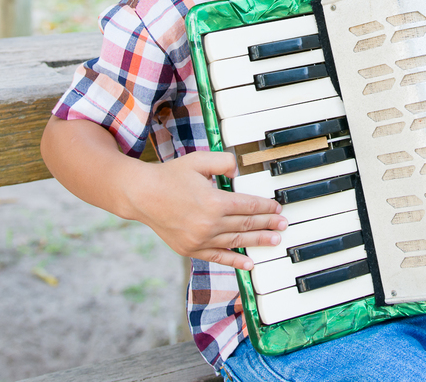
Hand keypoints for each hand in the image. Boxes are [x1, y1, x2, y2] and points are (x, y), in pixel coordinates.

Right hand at [128, 150, 286, 269]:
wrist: (142, 196)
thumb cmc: (171, 176)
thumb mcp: (198, 160)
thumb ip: (222, 162)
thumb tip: (238, 170)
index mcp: (213, 202)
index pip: (247, 206)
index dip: (265, 207)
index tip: (277, 208)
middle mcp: (208, 224)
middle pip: (246, 224)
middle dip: (267, 224)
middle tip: (283, 225)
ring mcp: (199, 240)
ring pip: (236, 241)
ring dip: (258, 241)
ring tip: (275, 241)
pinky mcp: (190, 249)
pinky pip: (218, 257)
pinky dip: (235, 260)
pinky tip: (250, 263)